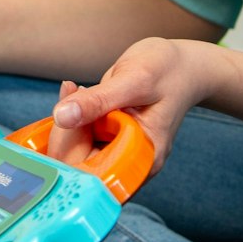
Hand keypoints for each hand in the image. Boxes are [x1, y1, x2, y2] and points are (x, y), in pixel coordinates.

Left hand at [48, 37, 212, 173]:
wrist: (181, 65)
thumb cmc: (168, 71)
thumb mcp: (134, 80)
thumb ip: (98, 100)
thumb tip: (61, 117)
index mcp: (143, 159)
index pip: (93, 176)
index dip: (70, 156)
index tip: (65, 119)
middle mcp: (128, 161)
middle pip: (79, 167)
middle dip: (66, 132)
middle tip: (74, 94)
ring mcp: (116, 149)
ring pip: (73, 152)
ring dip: (66, 122)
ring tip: (78, 91)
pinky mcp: (107, 137)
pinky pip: (77, 136)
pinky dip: (70, 116)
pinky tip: (77, 94)